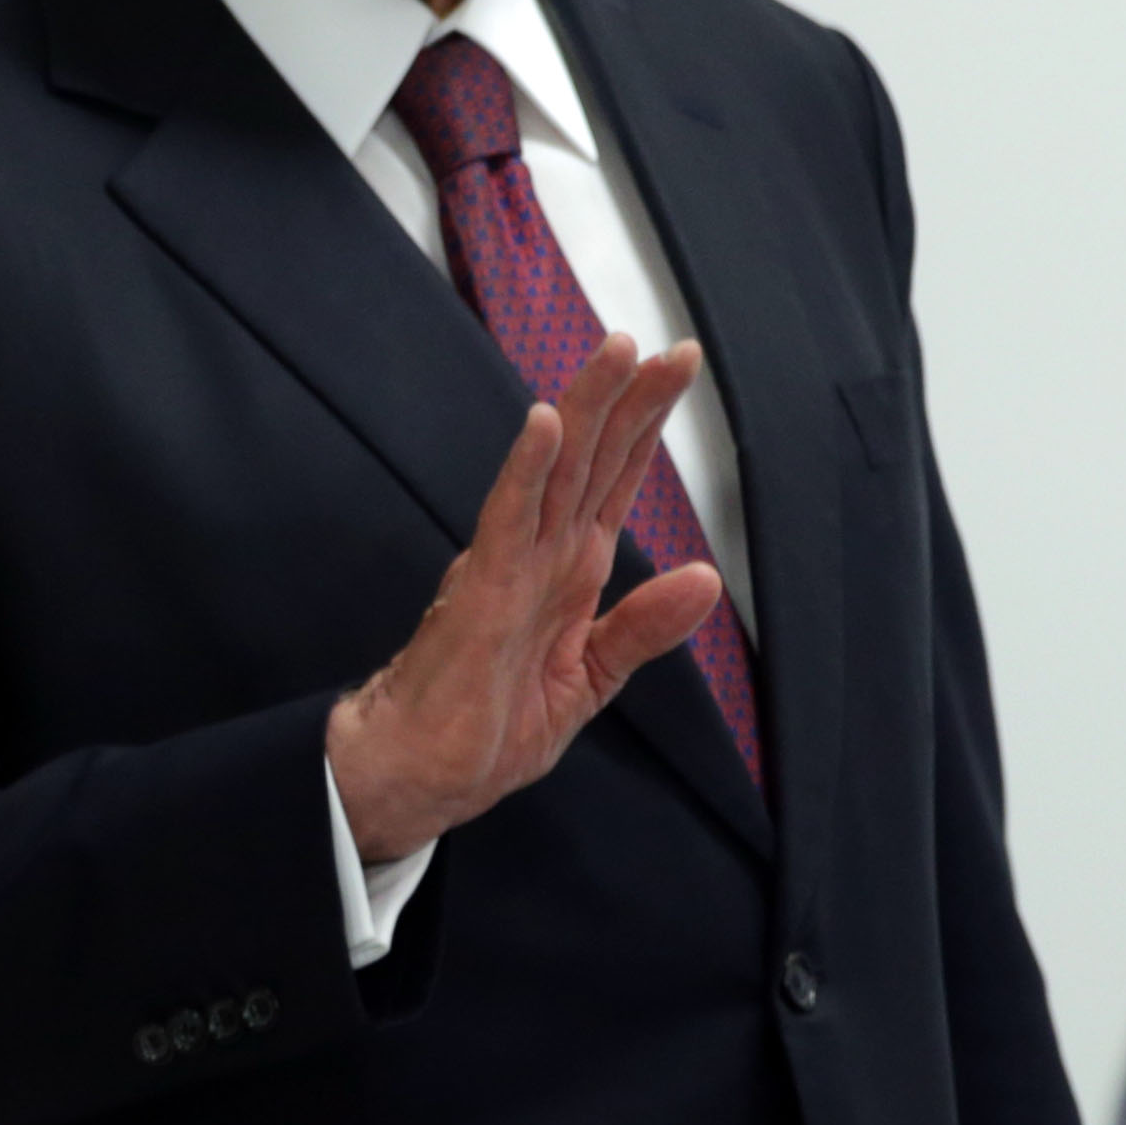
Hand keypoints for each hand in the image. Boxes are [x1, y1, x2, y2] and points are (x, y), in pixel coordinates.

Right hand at [326, 336, 724, 861]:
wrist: (419, 777)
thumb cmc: (489, 728)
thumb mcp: (592, 680)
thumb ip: (644, 628)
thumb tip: (706, 578)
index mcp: (571, 568)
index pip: (615, 477)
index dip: (646, 422)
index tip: (679, 366)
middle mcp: (543, 551)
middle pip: (591, 456)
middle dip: (629, 397)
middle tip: (671, 346)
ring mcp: (510, 563)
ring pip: (555, 469)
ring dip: (585, 409)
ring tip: (617, 352)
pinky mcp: (481, 589)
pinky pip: (507, 518)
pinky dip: (526, 469)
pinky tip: (544, 425)